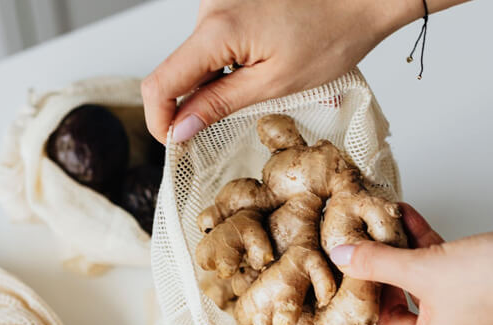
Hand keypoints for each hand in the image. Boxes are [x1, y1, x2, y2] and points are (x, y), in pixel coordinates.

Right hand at [141, 0, 420, 142]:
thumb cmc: (332, 34)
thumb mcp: (274, 83)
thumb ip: (219, 105)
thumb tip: (179, 128)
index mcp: (215, 29)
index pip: (160, 84)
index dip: (160, 120)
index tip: (176, 142)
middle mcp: (209, 8)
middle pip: (179, 71)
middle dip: (197, 101)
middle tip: (237, 117)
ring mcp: (218, 1)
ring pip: (197, 58)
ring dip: (217, 80)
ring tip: (264, 79)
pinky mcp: (230, 0)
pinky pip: (214, 40)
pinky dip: (229, 61)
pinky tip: (263, 61)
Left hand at [331, 204, 492, 324]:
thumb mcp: (425, 269)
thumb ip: (377, 263)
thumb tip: (345, 257)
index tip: (346, 312)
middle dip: (380, 286)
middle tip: (367, 257)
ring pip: (420, 303)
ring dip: (403, 266)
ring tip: (389, 230)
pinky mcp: (482, 314)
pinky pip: (443, 291)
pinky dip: (428, 262)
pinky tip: (413, 224)